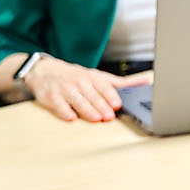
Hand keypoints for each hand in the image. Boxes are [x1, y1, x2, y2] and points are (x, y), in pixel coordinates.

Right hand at [23, 57, 148, 122]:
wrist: (44, 71)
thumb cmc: (74, 76)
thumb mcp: (97, 76)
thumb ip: (119, 83)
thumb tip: (144, 82)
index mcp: (92, 77)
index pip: (104, 87)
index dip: (111, 96)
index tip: (117, 105)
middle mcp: (79, 82)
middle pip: (92, 96)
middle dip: (101, 106)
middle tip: (109, 117)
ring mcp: (64, 89)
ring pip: (78, 101)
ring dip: (87, 110)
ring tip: (96, 118)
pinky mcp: (51, 98)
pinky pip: (59, 106)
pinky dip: (65, 112)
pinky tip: (71, 117)